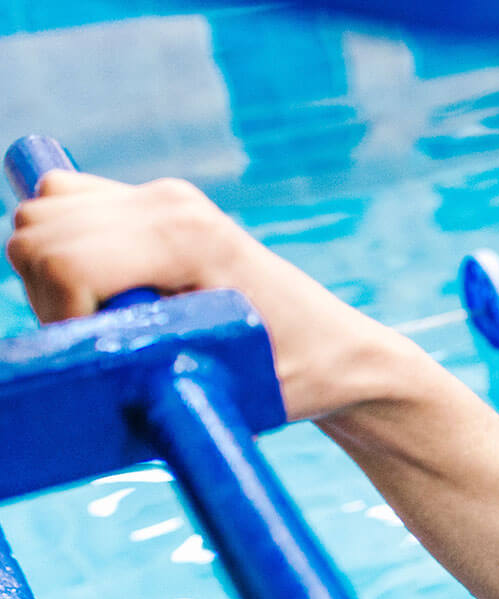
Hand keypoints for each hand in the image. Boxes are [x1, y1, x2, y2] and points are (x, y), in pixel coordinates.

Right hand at [7, 171, 422, 420]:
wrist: (342, 354)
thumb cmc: (294, 378)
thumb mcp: (217, 382)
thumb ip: (139, 367)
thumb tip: (72, 368)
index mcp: (186, 238)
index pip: (60, 258)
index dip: (57, 315)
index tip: (98, 353)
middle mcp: (170, 204)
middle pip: (38, 231)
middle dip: (47, 293)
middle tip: (99, 339)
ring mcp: (164, 198)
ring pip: (44, 213)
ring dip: (50, 271)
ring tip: (102, 318)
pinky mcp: (158, 206)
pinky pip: (67, 206)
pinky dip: (63, 246)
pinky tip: (105, 291)